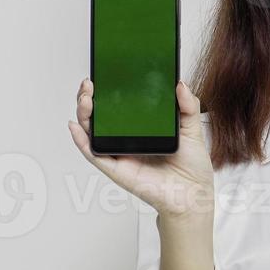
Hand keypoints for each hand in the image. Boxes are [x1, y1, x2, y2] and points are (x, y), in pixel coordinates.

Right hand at [68, 78, 215, 219]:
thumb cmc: (191, 166)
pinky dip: (81, 141)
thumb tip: (181, 83)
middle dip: (89, 98)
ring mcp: (120, 154)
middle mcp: (127, 140)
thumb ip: (188, 106)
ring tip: (85, 99)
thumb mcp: (192, 129)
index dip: (107, 91)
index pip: (118, 106)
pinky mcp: (117, 169)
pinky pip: (94, 154)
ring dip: (83, 114)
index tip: (103, 74)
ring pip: (92, 132)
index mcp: (142, 128)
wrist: (193, 195)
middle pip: (99, 116)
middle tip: (89, 84)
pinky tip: (76, 127)